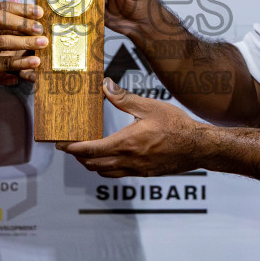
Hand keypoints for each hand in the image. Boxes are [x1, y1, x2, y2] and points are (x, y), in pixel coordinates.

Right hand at [0, 2, 43, 103]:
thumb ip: (2, 24)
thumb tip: (33, 17)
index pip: (1, 7)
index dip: (22, 9)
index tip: (40, 12)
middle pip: (0, 19)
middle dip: (23, 23)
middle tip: (41, 28)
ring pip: (2, 42)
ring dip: (25, 42)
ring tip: (43, 42)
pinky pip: (3, 63)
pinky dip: (21, 63)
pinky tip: (35, 62)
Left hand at [58, 79, 209, 176]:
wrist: (199, 147)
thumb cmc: (177, 125)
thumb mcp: (149, 106)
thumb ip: (124, 98)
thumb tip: (105, 86)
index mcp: (126, 143)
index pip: (90, 150)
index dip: (72, 148)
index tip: (61, 143)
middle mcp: (128, 160)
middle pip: (92, 164)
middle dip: (78, 157)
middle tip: (70, 146)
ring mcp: (136, 170)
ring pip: (104, 172)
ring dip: (91, 164)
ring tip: (86, 152)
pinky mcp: (144, 174)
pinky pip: (118, 174)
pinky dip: (107, 168)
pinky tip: (110, 157)